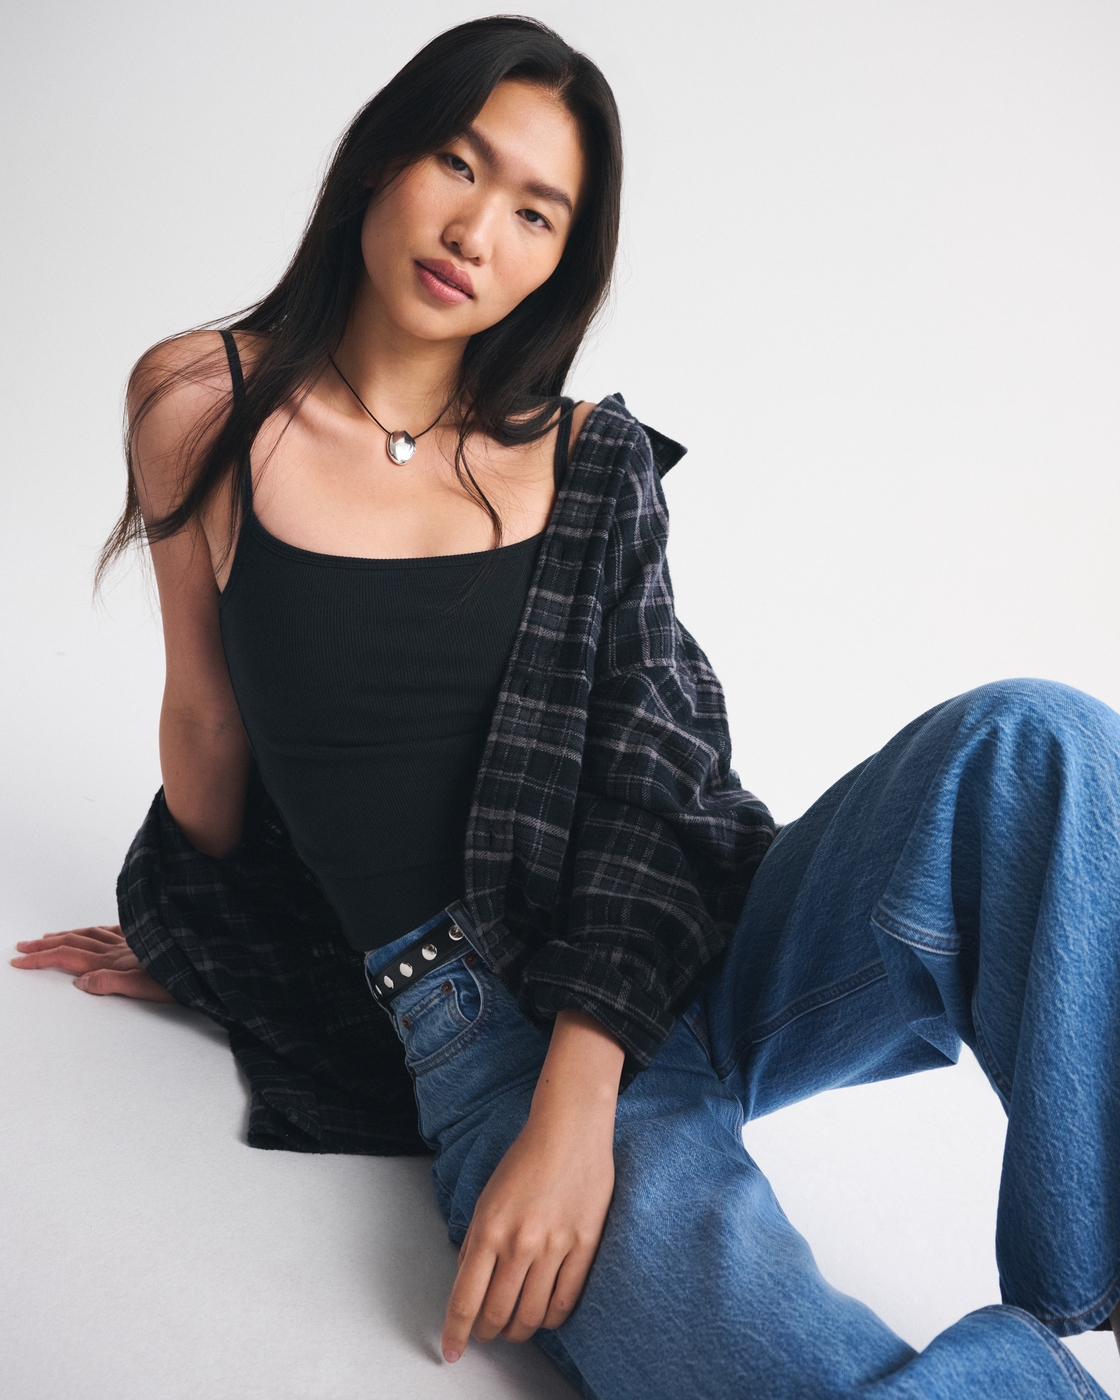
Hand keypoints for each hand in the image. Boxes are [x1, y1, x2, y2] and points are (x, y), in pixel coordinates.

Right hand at [11, 924, 173, 1000]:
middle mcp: (120, 948)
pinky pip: (115, 930)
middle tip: (21, 947)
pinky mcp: (148, 937)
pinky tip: (96, 930)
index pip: (68, 957)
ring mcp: (133, 941)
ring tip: (48, 936)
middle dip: (44, 945)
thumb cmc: (184, 979)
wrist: (211, 963)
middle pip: (74, 942)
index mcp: (115, 961)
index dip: (41, 958)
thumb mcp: (147, 988)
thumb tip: (79, 982)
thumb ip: (113, 983)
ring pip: (91, 934)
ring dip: (66, 935)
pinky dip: (98, 930)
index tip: (18, 961)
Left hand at [441, 1009, 623, 1361]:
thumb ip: (476, 1241)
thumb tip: (468, 1283)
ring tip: (513, 1329)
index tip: (451, 1351)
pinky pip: (565, 1301)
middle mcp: (520, 1243)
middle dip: (487, 1333)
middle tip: (486, 1334)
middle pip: (497, 1315)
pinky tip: (543, 1316)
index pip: (465, 1300)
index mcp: (489, 1229)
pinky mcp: (585, 1246)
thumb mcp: (487, 1197)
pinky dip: (550, 1319)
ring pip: (531, 1316)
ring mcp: (555, 1247)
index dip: (456, 1333)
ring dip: (518, 1331)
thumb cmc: (526, 1157)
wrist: (570, 1128)